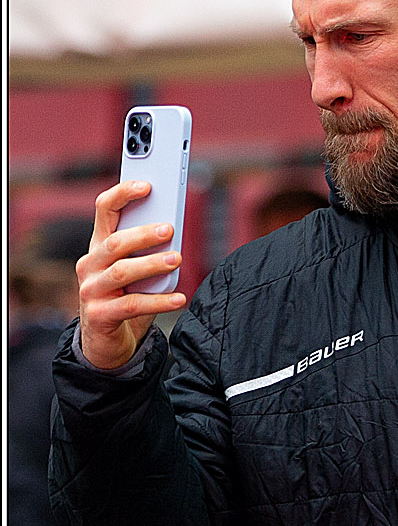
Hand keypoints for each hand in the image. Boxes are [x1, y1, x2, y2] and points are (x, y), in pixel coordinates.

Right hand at [77, 180, 186, 369]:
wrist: (106, 341)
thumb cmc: (126, 297)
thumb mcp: (134, 270)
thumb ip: (146, 251)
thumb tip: (173, 228)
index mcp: (99, 246)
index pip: (104, 209)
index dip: (123, 193)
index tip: (147, 185)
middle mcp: (90, 264)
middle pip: (114, 242)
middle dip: (142, 234)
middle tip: (169, 229)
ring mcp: (91, 290)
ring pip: (121, 272)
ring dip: (151, 264)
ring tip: (176, 259)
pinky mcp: (99, 316)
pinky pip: (131, 306)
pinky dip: (158, 301)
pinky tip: (179, 298)